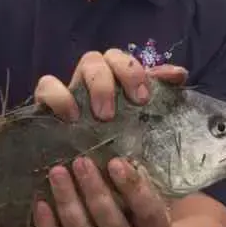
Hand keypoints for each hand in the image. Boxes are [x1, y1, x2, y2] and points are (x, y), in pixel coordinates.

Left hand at [31, 48, 186, 226]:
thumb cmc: (154, 211)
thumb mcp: (167, 188)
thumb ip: (162, 140)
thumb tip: (173, 75)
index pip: (151, 214)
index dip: (134, 190)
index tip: (117, 161)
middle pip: (113, 226)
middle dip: (95, 193)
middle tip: (78, 161)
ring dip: (69, 204)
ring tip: (56, 172)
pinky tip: (38, 203)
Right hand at [34, 47, 186, 122]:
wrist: (96, 167)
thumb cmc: (123, 136)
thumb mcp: (146, 117)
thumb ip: (162, 92)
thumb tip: (179, 74)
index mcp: (116, 77)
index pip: (123, 59)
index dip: (133, 72)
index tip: (142, 99)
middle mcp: (92, 77)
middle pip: (96, 59)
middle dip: (107, 82)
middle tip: (113, 113)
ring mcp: (70, 87)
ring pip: (78, 67)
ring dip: (87, 89)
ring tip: (98, 116)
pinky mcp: (49, 103)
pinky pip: (46, 86)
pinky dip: (57, 96)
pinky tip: (69, 116)